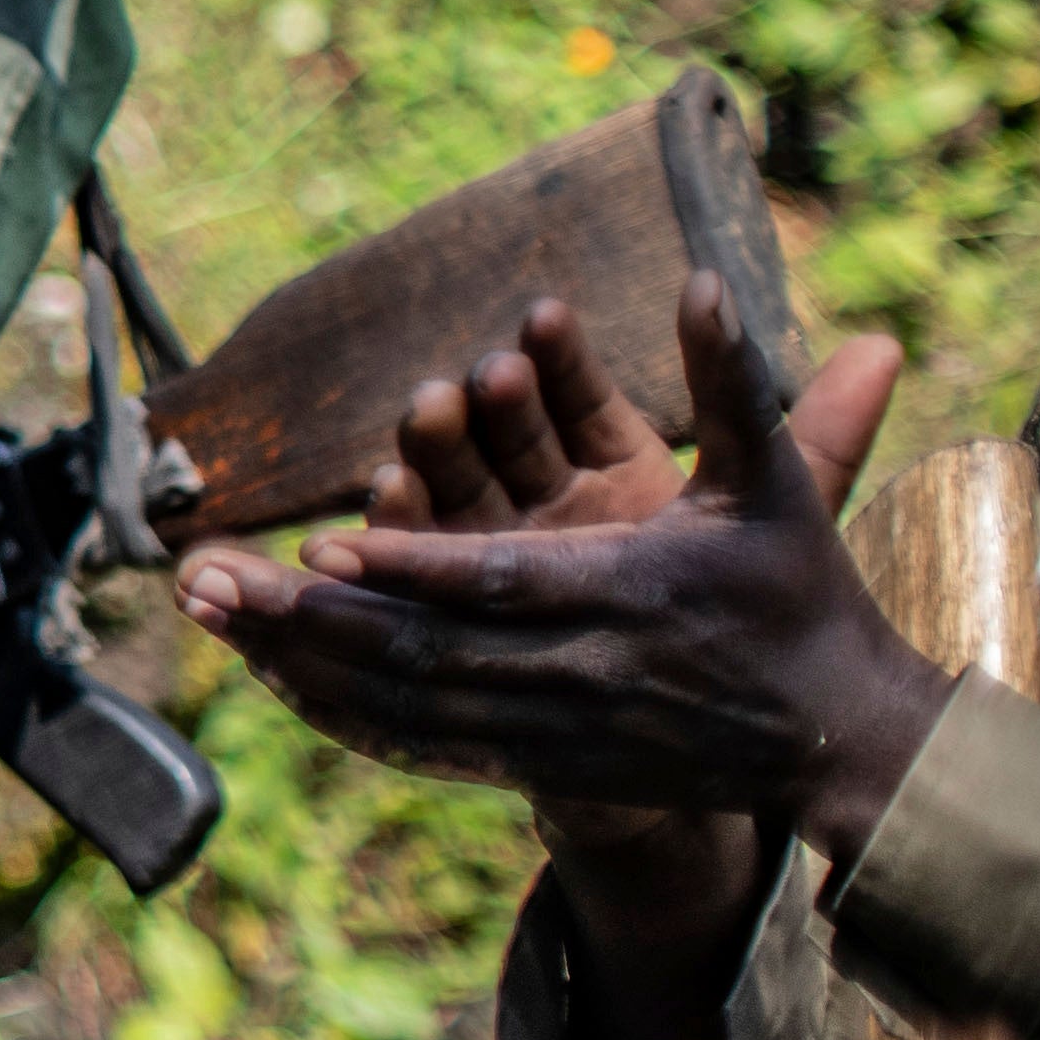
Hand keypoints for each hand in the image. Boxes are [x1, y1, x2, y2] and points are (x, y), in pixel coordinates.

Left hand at [181, 277, 947, 864]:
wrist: (840, 738)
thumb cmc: (803, 596)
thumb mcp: (777, 485)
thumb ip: (732, 384)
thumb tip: (706, 278)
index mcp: (630, 592)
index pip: (502, 580)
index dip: (413, 564)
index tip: (322, 538)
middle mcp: (580, 669)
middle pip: (423, 649)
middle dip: (306, 614)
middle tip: (198, 576)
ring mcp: (555, 727)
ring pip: (406, 701)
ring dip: (298, 658)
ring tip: (203, 610)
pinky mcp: (543, 762)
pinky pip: (423, 742)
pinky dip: (342, 711)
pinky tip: (268, 675)